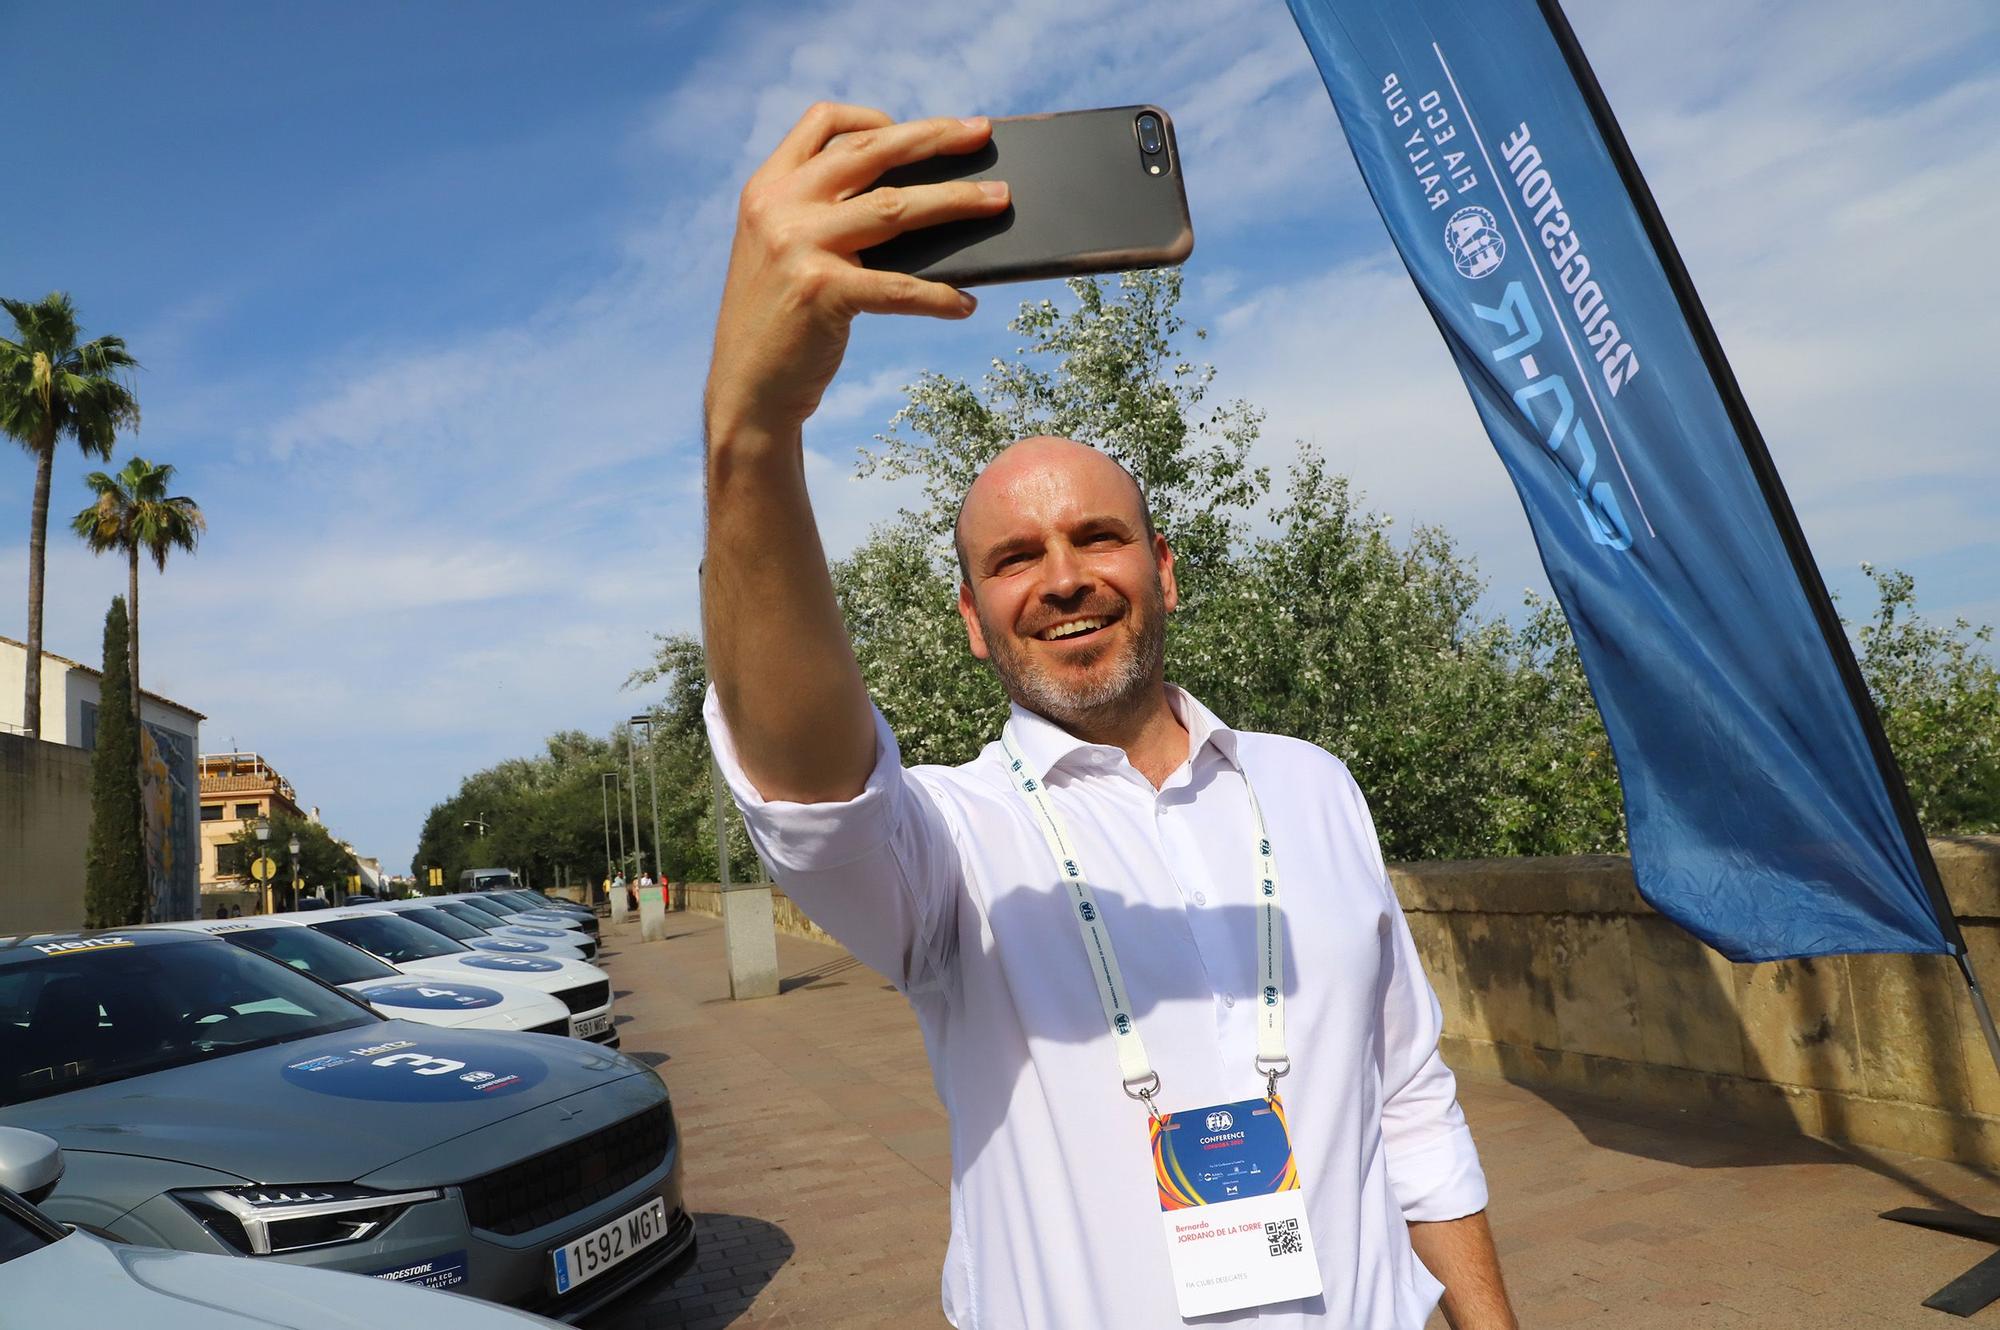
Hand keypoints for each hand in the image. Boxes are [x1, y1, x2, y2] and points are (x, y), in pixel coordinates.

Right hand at [704, 103, 1009, 441]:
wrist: (746, 390)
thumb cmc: (778, 324)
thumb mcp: (784, 253)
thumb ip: (824, 218)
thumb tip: (915, 203)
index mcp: (767, 188)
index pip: (823, 123)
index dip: (876, 115)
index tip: (918, 128)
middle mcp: (779, 207)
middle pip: (871, 151)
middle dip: (934, 137)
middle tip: (981, 132)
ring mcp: (798, 246)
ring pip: (895, 207)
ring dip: (956, 202)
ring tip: (998, 201)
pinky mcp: (820, 292)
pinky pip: (898, 287)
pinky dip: (939, 296)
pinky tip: (965, 304)